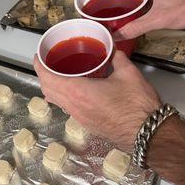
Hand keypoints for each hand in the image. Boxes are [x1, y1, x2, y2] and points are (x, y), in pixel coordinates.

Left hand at [34, 51, 160, 152]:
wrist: (146, 134)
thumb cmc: (137, 106)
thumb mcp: (128, 74)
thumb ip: (117, 58)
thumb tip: (113, 50)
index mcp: (79, 91)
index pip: (48, 78)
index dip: (39, 66)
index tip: (37, 57)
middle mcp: (74, 106)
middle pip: (48, 90)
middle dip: (43, 75)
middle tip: (46, 63)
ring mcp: (79, 118)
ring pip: (56, 101)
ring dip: (51, 87)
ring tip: (56, 74)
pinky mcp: (86, 124)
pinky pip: (66, 108)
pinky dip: (62, 97)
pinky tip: (72, 91)